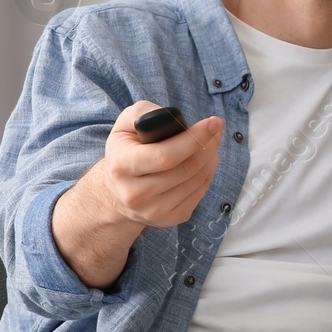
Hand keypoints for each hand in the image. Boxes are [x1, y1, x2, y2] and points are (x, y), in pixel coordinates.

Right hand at [100, 101, 223, 227]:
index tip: (213, 123)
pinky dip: (208, 173)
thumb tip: (175, 119)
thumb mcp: (125, 126)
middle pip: (187, 168)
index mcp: (122, 166)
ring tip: (211, 143)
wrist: (116, 191)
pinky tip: (205, 161)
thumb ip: (145, 113)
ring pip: (198, 180)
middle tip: (215, 130)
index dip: (194, 139)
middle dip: (208, 145)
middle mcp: (135, 193)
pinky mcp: (170, 218)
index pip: (166, 155)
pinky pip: (200, 193)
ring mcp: (154, 210)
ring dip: (211, 158)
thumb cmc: (126, 151)